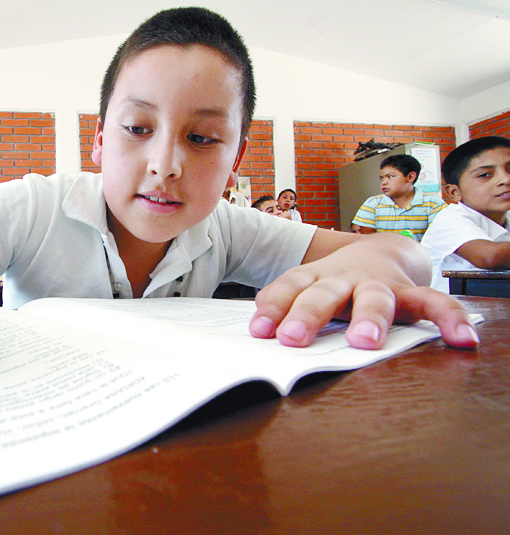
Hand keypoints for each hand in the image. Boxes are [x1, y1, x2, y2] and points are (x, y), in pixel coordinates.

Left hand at [248, 231, 479, 349]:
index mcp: (314, 278)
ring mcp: (378, 284)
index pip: (289, 288)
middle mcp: (343, 279)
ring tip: (365, 341)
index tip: (260, 330)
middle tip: (292, 338)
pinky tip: (461, 337)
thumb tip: (256, 327)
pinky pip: (433, 304)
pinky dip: (449, 318)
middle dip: (308, 314)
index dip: (273, 306)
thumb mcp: (307, 286)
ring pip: (374, 299)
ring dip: (369, 318)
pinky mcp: (410, 292)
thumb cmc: (335, 280)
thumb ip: (284, 303)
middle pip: (323, 294)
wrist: (382, 250)